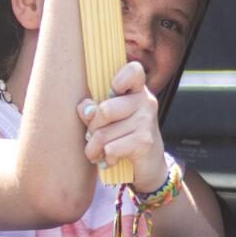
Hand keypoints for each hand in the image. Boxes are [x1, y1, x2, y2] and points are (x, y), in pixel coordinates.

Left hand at [78, 59, 167, 192]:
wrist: (150, 166)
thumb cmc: (124, 138)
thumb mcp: (110, 121)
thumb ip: (96, 111)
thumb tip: (85, 108)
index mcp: (137, 91)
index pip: (134, 70)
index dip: (119, 78)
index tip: (113, 92)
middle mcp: (146, 102)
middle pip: (105, 109)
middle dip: (92, 129)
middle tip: (94, 137)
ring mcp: (147, 121)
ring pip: (103, 134)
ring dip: (94, 149)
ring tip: (98, 153)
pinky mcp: (145, 142)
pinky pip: (110, 148)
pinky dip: (106, 159)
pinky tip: (112, 160)